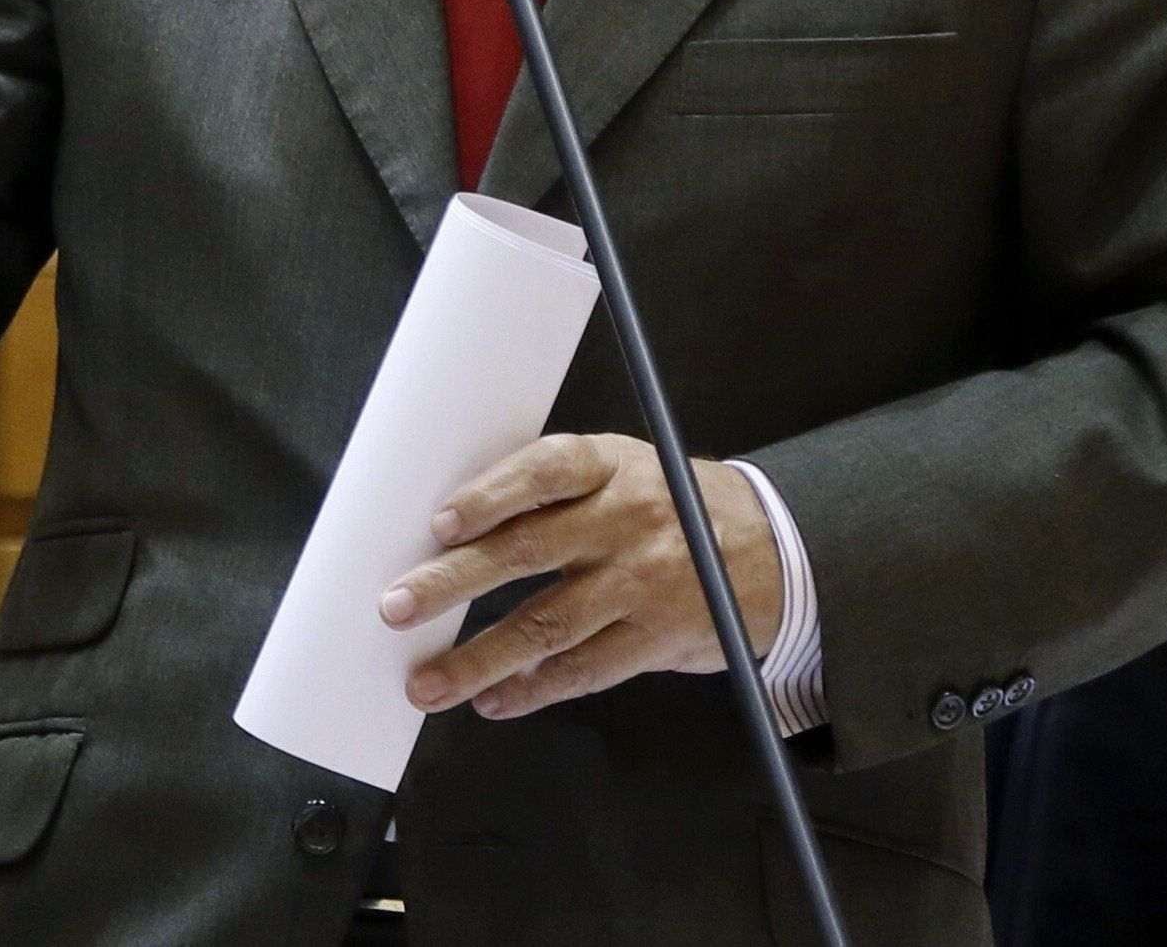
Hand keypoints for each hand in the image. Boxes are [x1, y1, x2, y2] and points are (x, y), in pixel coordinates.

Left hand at [379, 434, 781, 721]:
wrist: (772, 548)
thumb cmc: (666, 504)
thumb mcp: (621, 471)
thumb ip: (552, 492)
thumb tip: (452, 530)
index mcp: (607, 466)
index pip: (544, 472)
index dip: (490, 496)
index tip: (440, 524)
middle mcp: (623, 520)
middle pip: (527, 551)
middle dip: (452, 582)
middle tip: (394, 607)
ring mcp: (642, 583)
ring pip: (547, 624)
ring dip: (479, 657)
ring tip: (428, 682)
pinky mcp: (658, 637)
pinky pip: (585, 669)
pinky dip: (533, 689)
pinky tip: (494, 699)